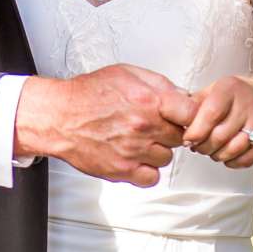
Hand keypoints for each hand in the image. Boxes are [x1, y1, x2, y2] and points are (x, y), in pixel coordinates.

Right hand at [15, 65, 193, 188]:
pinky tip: (136, 157)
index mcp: (148, 100)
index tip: (184, 116)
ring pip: (167, 158)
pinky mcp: (123, 170)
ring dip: (157, 150)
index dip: (191, 115)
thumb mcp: (126, 73)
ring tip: (140, 140)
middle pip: (180, 137)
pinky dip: (147, 170)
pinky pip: (152, 178)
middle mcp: (143, 127)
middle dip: (170, 130)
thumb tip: (182, 95)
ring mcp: (134, 151)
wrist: (60, 117)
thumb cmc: (89, 94)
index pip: (192, 113)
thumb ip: (158, 83)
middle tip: (154, 125)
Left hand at [181, 75, 252, 168]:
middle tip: (197, 146)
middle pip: (220, 136)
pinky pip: (244, 160)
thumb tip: (172, 117)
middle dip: (203, 146)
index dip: (196, 131)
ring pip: (232, 150)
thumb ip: (193, 104)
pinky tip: (226, 153)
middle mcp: (248, 104)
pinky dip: (231, 162)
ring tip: (211, 149)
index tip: (187, 139)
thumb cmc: (235, 99)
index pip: (211, 113)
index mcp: (230, 88)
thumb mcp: (213, 92)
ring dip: (216, 155)